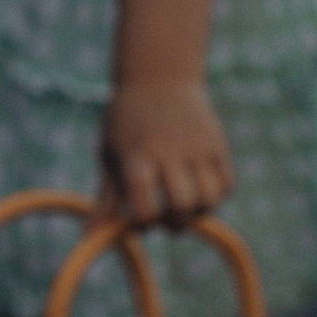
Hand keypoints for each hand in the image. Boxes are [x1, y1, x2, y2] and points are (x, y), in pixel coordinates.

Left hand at [97, 79, 232, 229]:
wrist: (158, 79)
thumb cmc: (126, 124)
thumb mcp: (109, 154)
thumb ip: (106, 198)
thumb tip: (89, 237)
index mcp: (136, 153)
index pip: (143, 200)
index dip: (143, 222)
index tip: (138, 223)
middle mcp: (169, 150)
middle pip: (182, 203)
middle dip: (174, 223)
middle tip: (164, 220)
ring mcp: (197, 146)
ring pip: (209, 198)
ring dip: (198, 213)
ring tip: (184, 207)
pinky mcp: (218, 144)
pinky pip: (226, 185)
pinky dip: (215, 198)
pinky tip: (198, 192)